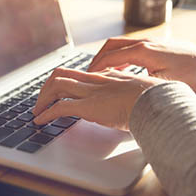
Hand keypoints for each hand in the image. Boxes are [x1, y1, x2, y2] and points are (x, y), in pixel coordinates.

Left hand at [32, 67, 161, 130]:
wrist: (159, 101)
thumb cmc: (156, 100)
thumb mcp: (141, 93)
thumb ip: (131, 95)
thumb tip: (132, 104)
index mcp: (108, 77)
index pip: (80, 75)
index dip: (66, 82)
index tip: (60, 91)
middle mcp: (96, 81)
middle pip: (62, 74)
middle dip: (47, 87)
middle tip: (42, 100)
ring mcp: (91, 92)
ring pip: (57, 86)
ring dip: (43, 99)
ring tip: (37, 112)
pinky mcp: (88, 106)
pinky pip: (60, 108)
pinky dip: (46, 114)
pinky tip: (40, 121)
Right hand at [89, 38, 195, 92]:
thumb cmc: (191, 74)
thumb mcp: (163, 84)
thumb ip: (139, 84)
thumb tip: (122, 89)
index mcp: (143, 51)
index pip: (110, 56)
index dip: (96, 67)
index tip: (87, 76)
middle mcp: (144, 43)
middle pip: (111, 45)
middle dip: (97, 58)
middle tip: (88, 71)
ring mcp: (150, 42)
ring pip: (120, 45)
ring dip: (108, 56)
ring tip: (100, 70)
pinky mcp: (155, 45)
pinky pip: (130, 47)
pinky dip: (120, 56)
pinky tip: (120, 68)